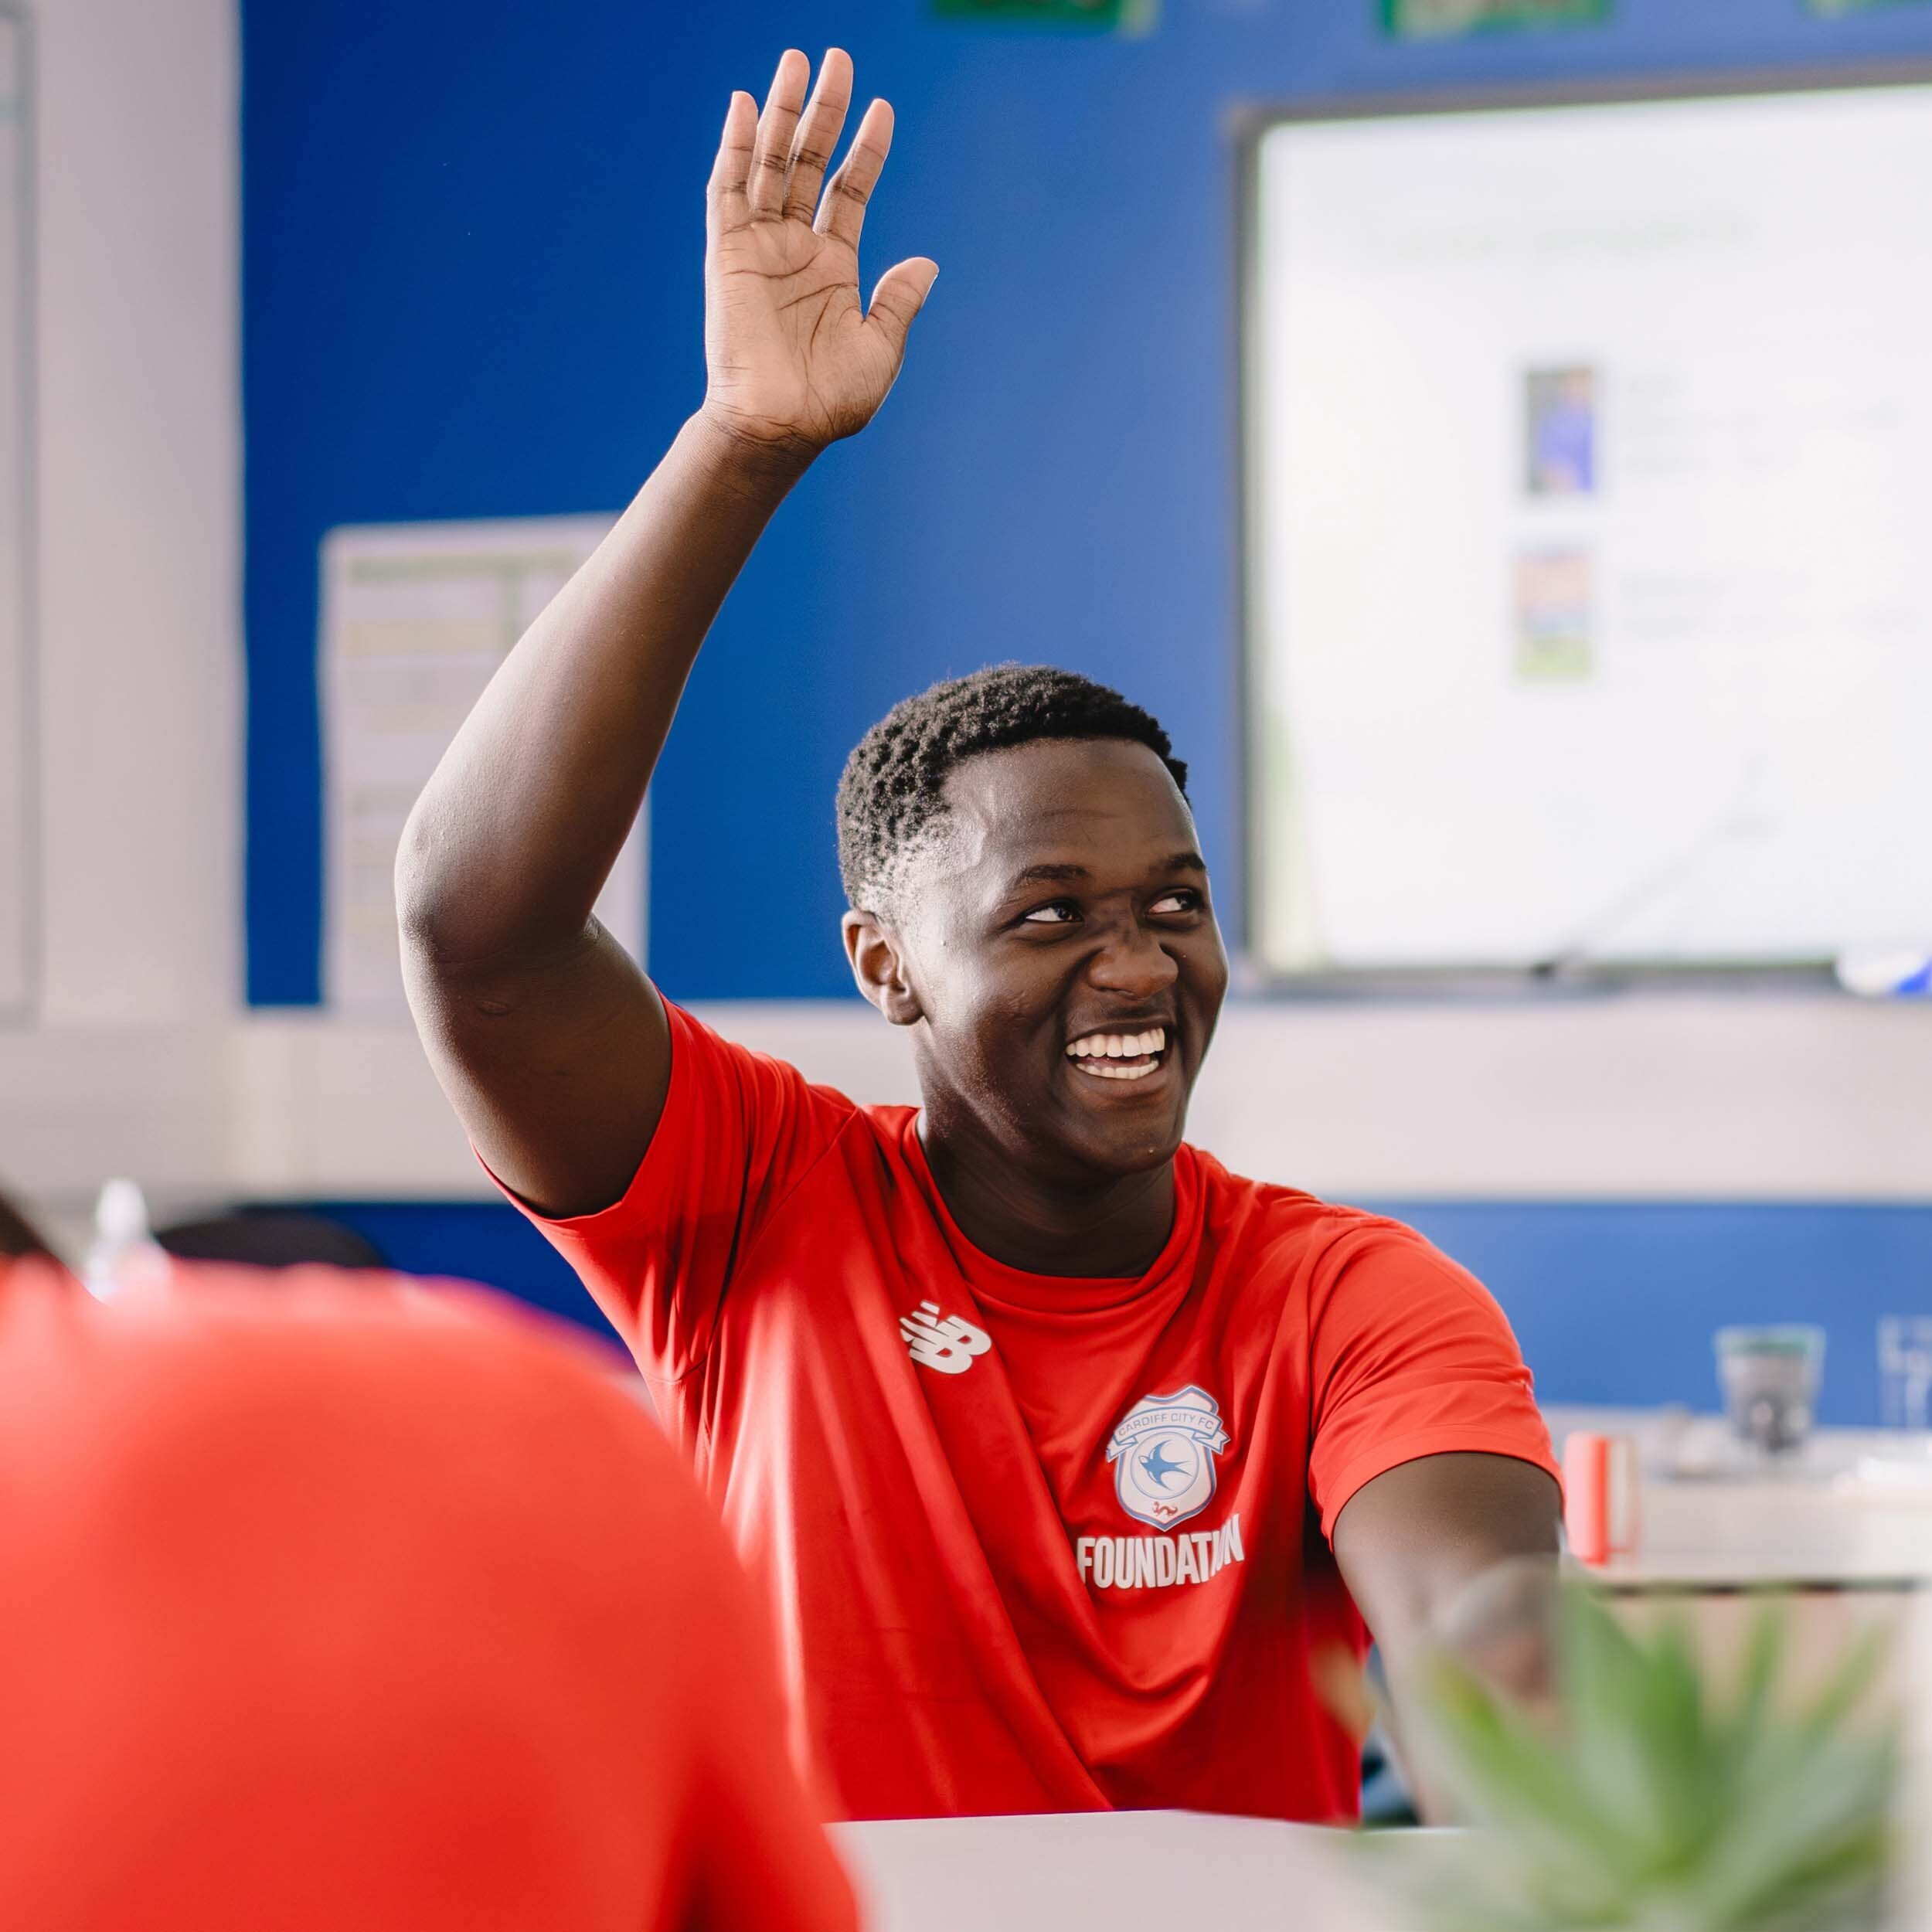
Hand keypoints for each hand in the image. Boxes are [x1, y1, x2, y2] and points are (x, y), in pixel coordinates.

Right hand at [701, 49, 937, 461]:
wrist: (780, 426)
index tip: (883, 109)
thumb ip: (899, 302)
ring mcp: (760, 246)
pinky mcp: (727, 253)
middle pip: (809, 162)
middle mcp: (795, 248)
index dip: (866, 149)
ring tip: (795, 62)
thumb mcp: (880, 348)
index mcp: (834, 267)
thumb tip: (928, 263)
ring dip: (781, 112)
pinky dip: (735, 149)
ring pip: (770, 164)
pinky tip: (745, 107)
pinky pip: (728, 190)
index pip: (850, 191)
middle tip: (836, 58)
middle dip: (822, 111)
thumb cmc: (829, 400)